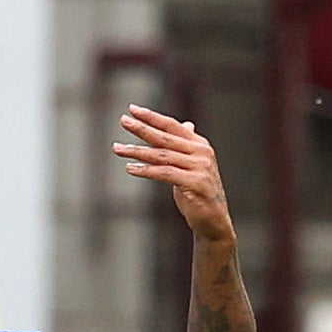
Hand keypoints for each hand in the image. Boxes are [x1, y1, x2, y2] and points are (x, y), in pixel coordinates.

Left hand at [113, 105, 234, 243]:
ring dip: (137, 151)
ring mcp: (199, 167)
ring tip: (118, 149)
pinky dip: (146, 170)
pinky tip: (130, 168)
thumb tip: (186, 125)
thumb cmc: (198, 194)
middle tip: (123, 121)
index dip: (152, 117)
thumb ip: (185, 147)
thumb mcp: (192, 166)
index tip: (132, 109)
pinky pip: (164, 174)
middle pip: (165, 137)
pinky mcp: (194, 183)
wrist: (213, 221)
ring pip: (161, 155)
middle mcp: (201, 152)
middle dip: (142, 128)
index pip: (172, 126)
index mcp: (199, 144)